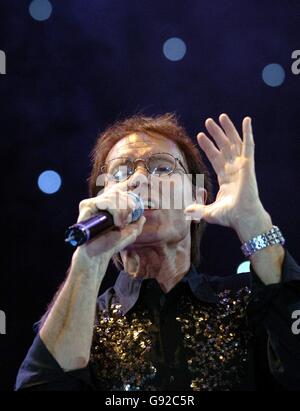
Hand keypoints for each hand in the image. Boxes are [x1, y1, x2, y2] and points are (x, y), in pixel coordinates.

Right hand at [71, 188, 145, 274]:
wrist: (99, 255)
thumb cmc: (112, 244)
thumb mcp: (131, 233)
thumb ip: (138, 223)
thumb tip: (142, 215)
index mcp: (110, 206)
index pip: (119, 188)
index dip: (128, 183)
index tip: (140, 180)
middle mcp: (101, 202)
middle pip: (120, 192)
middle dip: (129, 205)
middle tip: (127, 220)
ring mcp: (94, 203)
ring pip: (115, 196)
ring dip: (123, 211)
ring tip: (119, 225)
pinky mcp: (87, 206)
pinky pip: (106, 202)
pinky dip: (116, 212)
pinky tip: (116, 223)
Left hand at [184, 114, 268, 234]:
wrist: (243, 218)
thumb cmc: (230, 217)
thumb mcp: (209, 212)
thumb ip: (198, 209)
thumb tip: (186, 211)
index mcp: (225, 177)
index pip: (215, 157)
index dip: (208, 146)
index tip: (200, 135)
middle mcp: (233, 169)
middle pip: (224, 146)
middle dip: (216, 134)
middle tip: (208, 121)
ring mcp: (241, 166)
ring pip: (234, 143)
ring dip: (228, 129)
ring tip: (221, 116)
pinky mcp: (248, 165)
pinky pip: (249, 145)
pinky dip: (248, 132)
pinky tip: (246, 120)